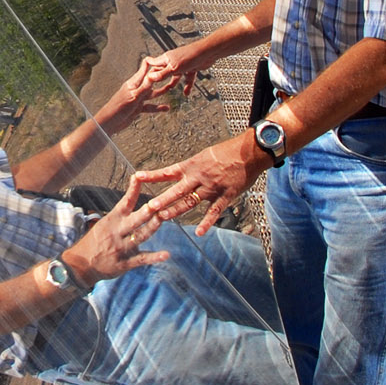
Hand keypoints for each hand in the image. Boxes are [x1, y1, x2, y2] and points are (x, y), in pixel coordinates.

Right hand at [61, 181, 172, 285]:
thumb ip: (118, 216)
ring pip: (140, 236)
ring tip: (164, 219)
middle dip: (147, 211)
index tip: (139, 176)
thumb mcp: (102, 225)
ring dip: (152, 228)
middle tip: (158, 202)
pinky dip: (154, 258)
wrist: (80, 266)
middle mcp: (117, 232)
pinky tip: (166, 255)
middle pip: (135, 220)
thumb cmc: (93, 243)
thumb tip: (131, 201)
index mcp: (112, 221)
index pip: (124, 202)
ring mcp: (121, 248)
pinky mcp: (125, 263)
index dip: (133, 190)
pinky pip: (141, 259)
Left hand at [94, 57, 178, 135]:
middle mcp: (136, 89)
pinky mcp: (137, 107)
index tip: (163, 61)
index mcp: (134, 83)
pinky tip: (165, 108)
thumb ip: (145, 87)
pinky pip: (149, 106)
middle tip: (171, 74)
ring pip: (151, 93)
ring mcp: (137, 98)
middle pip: (150, 80)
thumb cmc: (118, 108)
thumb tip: (153, 74)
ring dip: (160, 91)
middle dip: (160, 77)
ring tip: (170, 89)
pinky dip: (157, 107)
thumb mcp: (134, 96)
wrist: (109, 122)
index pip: (144, 69)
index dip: (153, 64)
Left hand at [132, 133, 270, 234]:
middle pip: (176, 190)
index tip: (136, 177)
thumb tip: (179, 174)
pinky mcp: (226, 195)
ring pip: (191, 201)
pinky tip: (199, 232)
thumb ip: (192, 168)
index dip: (152, 175)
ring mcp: (212, 187)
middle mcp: (199, 177)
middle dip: (162, 199)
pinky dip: (207, 222)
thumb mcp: (205, 156)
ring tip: (163, 218)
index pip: (168, 172)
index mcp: (192, 166)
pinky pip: (214, 210)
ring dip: (176, 210)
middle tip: (148, 207)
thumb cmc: (227, 152)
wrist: (248, 152)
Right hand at [138, 41, 211, 96]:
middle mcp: (173, 61)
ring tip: (170, 90)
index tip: (141, 76)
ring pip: (175, 75)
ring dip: (173, 83)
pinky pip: (187, 78)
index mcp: (166, 59)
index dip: (147, 70)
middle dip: (160, 79)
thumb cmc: (190, 56)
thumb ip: (162, 74)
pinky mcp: (191, 68)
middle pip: (163, 71)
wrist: (207, 53)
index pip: (153, 64)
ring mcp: (182, 64)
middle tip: (153, 86)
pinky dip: (187, 85)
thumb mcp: (174, 68)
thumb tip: (150, 78)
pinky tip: (186, 93)